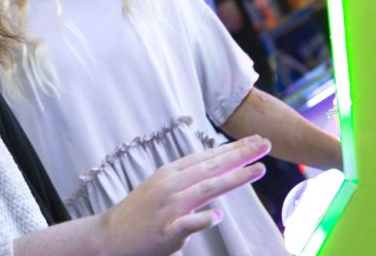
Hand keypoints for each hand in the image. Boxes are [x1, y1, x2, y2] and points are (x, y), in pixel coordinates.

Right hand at [99, 135, 269, 255]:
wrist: (111, 235)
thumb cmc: (141, 212)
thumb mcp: (162, 186)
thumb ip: (187, 178)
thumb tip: (216, 170)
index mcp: (170, 172)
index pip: (207, 157)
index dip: (232, 148)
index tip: (255, 141)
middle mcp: (170, 185)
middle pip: (211, 167)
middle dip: (240, 155)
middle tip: (265, 144)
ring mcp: (168, 206)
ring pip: (205, 189)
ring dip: (233, 179)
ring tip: (258, 170)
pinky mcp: (166, 230)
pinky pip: (187, 224)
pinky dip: (203, 218)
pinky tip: (219, 214)